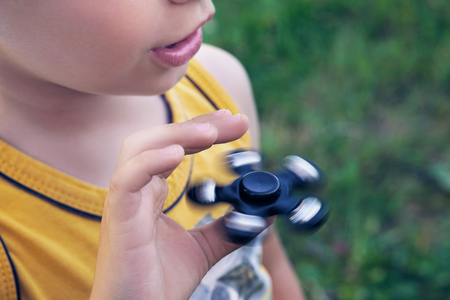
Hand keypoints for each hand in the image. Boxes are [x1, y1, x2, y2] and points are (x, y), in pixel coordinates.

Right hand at [90, 110, 271, 299]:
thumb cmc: (159, 282)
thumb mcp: (203, 249)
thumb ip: (227, 228)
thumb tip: (262, 214)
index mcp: (151, 193)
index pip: (175, 146)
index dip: (202, 129)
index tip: (233, 121)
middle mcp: (136, 190)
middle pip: (160, 139)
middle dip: (197, 125)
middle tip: (233, 119)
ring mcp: (124, 201)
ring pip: (140, 149)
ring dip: (176, 134)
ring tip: (211, 133)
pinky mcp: (118, 218)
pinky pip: (127, 179)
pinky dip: (150, 161)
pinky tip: (176, 153)